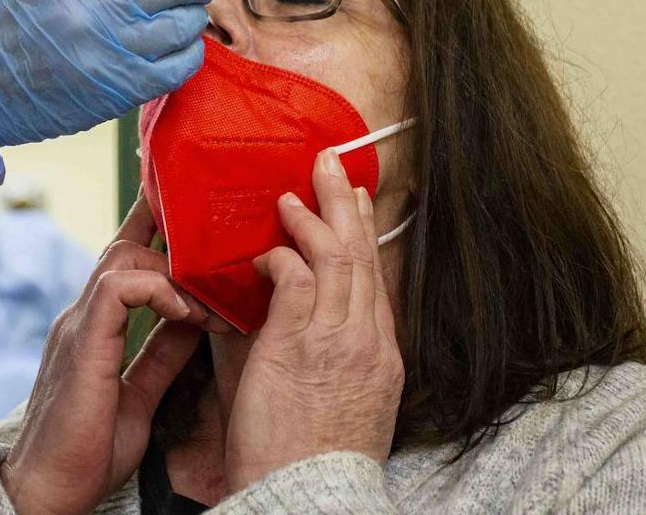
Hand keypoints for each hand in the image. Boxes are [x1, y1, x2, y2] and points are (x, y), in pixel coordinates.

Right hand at [1, 196, 230, 514]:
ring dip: (172, 266)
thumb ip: (162, 353)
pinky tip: (186, 310)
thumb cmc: (86, 450)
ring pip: (122, 256)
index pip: (125, 261)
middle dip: (167, 227)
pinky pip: (119, 288)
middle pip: (124, 244)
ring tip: (207, 294)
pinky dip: (157, 289)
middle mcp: (83, 315)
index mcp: (95, 326)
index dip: (154, 229)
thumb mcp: (140, 395)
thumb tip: (194, 319)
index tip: (188, 210)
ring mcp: (78, 324)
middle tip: (213, 235)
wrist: (46, 490)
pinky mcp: (81, 341)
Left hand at [224, 149, 403, 491]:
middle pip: (361, 256)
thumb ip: (327, 355)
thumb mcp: (342, 403)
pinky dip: (283, 256)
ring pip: (336, 257)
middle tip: (331, 165)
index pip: (375, 280)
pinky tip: (265, 249)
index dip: (363, 235)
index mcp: (380, 355)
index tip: (353, 204)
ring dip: (313, 216)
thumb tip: (298, 318)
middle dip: (345, 204)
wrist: (308, 498)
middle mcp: (366, 341)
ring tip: (293, 190)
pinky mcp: (299, 344)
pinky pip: (297, 279)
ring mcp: (337, 340)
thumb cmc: (310, 459)